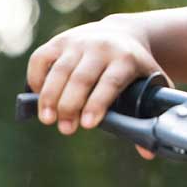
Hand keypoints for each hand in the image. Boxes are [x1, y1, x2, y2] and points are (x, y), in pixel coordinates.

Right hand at [27, 18, 160, 152]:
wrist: (122, 32)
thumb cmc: (135, 68)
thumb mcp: (150, 83)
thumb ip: (149, 115)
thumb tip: (148, 153)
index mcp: (126, 59)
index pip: (110, 82)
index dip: (97, 103)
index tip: (88, 125)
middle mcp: (101, 47)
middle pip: (81, 79)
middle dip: (71, 106)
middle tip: (66, 129)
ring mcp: (78, 42)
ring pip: (59, 70)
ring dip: (50, 97)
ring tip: (47, 119)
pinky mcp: (59, 41)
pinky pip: (41, 59)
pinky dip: (36, 79)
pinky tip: (38, 98)